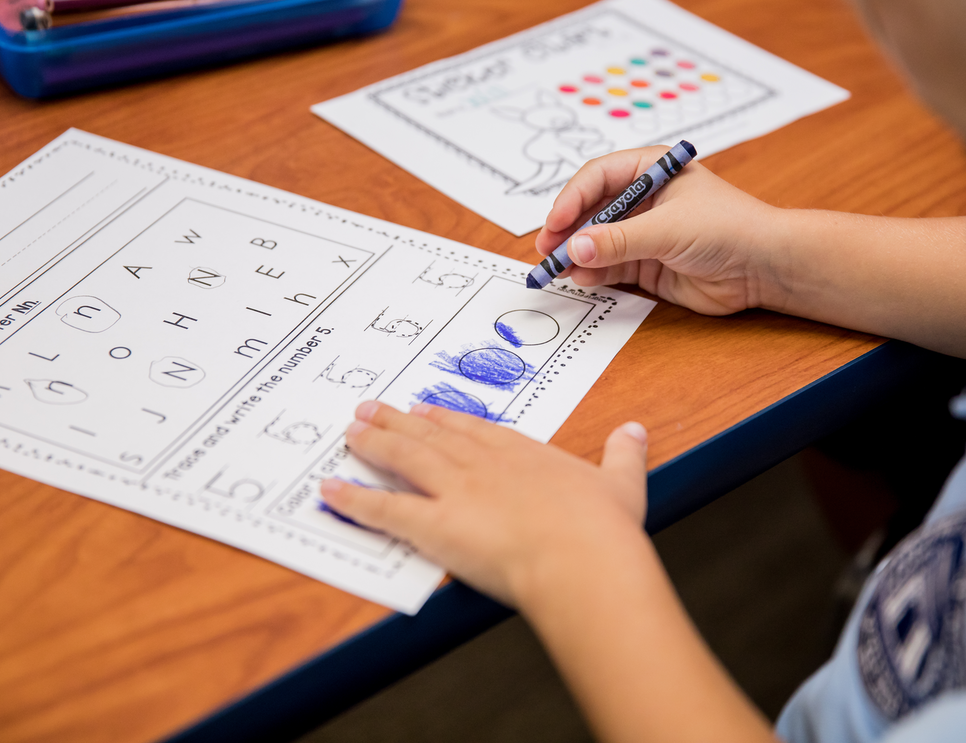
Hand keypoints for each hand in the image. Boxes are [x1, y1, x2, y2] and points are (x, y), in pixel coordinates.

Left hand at [320, 401, 649, 607]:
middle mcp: (483, 464)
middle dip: (399, 422)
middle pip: (432, 436)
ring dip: (374, 443)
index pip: (476, 430)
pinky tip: (330, 491)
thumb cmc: (602, 529)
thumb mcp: (622, 485)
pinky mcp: (433, 525)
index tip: (428, 410)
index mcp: (524, 454)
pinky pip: (383, 509)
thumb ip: (623, 456)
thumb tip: (635, 432)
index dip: (448, 420)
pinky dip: (353, 499)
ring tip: (350, 430)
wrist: (581, 556)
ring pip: (404, 459)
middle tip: (372, 408)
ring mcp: (455, 490)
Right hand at [537, 146, 783, 314]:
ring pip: (597, 241)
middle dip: (568, 230)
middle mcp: (645, 199)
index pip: (599, 177)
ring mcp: (645, 232)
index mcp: (652, 170)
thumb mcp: (668, 229)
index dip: (572, 198)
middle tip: (547, 249)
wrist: (765, 268)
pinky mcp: (648, 264)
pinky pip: (610, 266)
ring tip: (560, 270)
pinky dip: (593, 273)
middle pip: (591, 210)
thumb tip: (575, 249)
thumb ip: (619, 241)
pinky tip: (581, 279)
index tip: (556, 223)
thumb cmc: (729, 229)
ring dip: (576, 255)